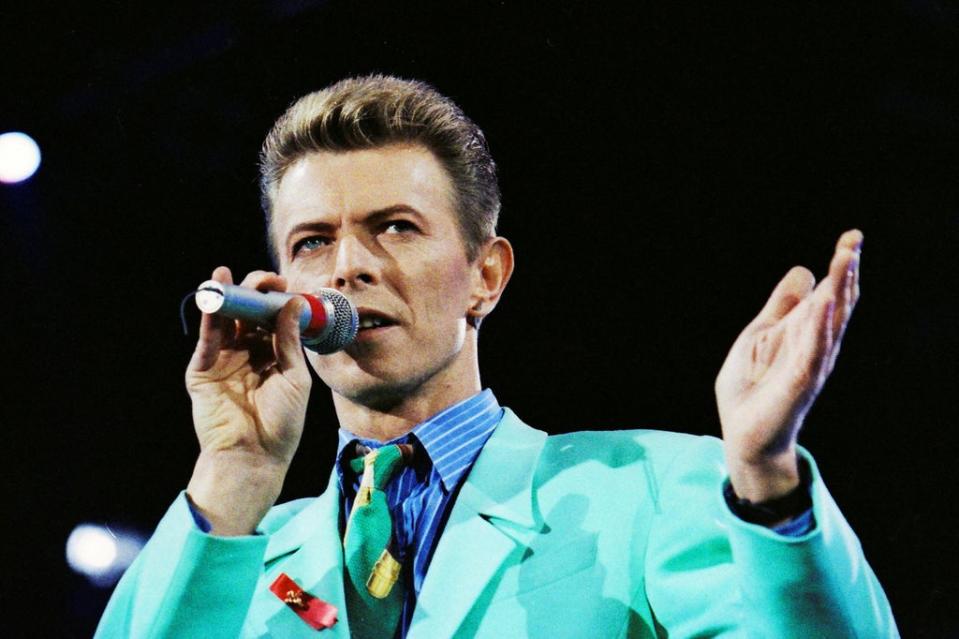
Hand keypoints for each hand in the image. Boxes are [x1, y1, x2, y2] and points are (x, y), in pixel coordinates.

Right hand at [184, 267, 312, 533]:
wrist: (255, 456)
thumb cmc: (281, 423)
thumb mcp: (294, 377)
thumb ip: (290, 341)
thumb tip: (294, 303)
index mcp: (273, 355)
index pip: (272, 318)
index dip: (276, 299)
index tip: (285, 284)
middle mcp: (248, 353)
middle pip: (248, 314)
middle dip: (254, 293)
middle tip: (265, 280)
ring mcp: (224, 360)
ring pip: (225, 322)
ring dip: (228, 297)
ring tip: (230, 275)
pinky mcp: (203, 370)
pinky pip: (208, 340)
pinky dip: (210, 318)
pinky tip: (214, 297)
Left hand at [715, 230, 861, 501]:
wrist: (743, 434)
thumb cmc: (751, 387)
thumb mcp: (759, 335)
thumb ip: (781, 306)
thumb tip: (805, 270)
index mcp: (805, 333)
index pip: (830, 294)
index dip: (841, 266)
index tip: (852, 237)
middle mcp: (815, 345)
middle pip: (838, 303)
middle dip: (846, 272)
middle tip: (854, 241)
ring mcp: (810, 363)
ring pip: (831, 321)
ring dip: (839, 290)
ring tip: (846, 259)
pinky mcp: (800, 381)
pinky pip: (814, 350)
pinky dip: (821, 326)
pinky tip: (827, 302)